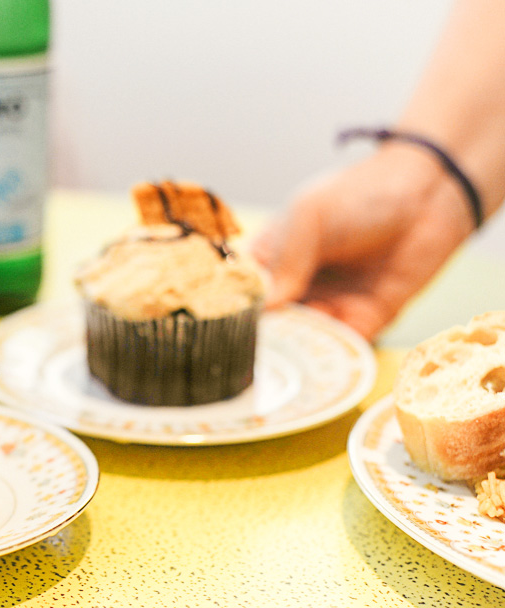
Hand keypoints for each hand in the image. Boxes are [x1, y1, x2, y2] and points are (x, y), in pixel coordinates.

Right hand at [251, 144, 473, 340]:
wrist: (428, 194)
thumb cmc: (360, 194)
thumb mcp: (310, 216)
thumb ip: (286, 260)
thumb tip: (267, 308)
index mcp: (271, 259)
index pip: (244, 293)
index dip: (235, 311)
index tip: (230, 329)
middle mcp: (295, 287)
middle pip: (270, 323)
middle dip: (264, 339)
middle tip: (256, 354)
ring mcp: (328, 306)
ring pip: (303, 340)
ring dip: (296, 351)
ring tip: (287, 361)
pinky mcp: (363, 321)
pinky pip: (341, 347)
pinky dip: (331, 357)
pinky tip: (321, 363)